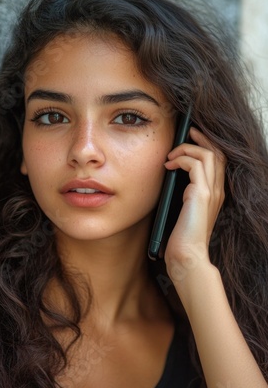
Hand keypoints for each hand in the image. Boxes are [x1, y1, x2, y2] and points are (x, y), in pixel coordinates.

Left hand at [163, 127, 225, 286]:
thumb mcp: (185, 211)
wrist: (187, 256)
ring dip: (187, 149)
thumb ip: (186, 195)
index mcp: (215, 194)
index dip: (207, 145)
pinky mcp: (201, 194)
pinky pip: (195, 164)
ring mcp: (212, 192)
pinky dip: (181, 159)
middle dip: (202, 138)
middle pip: (217, 152)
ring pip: (208, 154)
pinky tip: (169, 166)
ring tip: (171, 155)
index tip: (193, 138)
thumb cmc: (182, 238)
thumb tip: (172, 179)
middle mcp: (217, 190)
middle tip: (187, 132)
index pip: (218, 161)